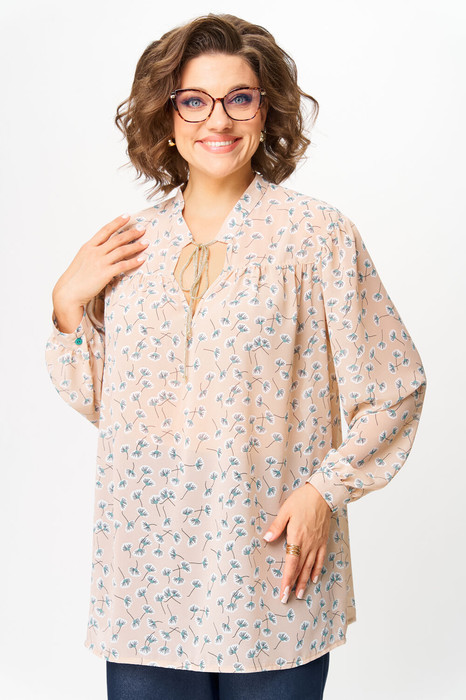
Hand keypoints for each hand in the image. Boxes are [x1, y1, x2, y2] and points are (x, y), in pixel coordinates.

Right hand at [52, 214, 148, 311]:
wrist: (68, 293)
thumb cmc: (75, 279)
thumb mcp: (82, 260)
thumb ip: (93, 254)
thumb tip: (105, 252)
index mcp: (88, 247)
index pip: (105, 230)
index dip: (117, 222)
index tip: (127, 216)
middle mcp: (95, 252)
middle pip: (117, 239)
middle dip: (131, 232)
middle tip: (142, 228)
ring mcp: (100, 262)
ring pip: (121, 250)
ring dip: (136, 245)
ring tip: (146, 242)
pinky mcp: (105, 273)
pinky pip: (123, 265)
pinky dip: (134, 261)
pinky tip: (142, 259)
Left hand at [262, 482, 331, 602]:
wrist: (323, 494)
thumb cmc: (302, 500)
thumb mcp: (286, 511)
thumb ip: (276, 526)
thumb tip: (266, 539)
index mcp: (297, 537)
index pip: (291, 563)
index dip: (287, 579)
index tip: (283, 591)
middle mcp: (308, 543)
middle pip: (300, 568)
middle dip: (294, 585)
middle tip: (288, 598)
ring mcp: (317, 543)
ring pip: (310, 567)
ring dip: (304, 581)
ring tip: (300, 594)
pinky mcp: (323, 540)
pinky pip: (320, 559)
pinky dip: (317, 570)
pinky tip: (313, 578)